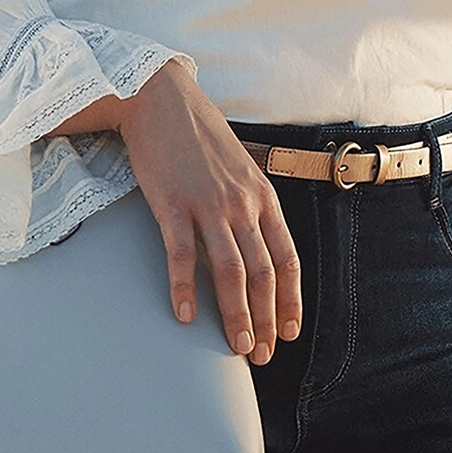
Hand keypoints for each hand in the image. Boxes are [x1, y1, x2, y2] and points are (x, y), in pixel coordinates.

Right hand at [58, 61, 299, 361]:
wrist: (161, 99)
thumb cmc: (199, 137)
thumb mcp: (240, 168)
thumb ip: (251, 205)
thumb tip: (258, 245)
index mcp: (263, 197)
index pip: (287, 258)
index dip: (290, 299)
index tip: (289, 331)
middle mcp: (242, 203)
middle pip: (263, 272)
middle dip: (266, 318)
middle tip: (262, 353)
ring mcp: (209, 203)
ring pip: (231, 270)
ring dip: (236, 314)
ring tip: (236, 347)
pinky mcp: (173, 203)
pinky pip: (182, 254)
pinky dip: (185, 288)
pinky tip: (185, 316)